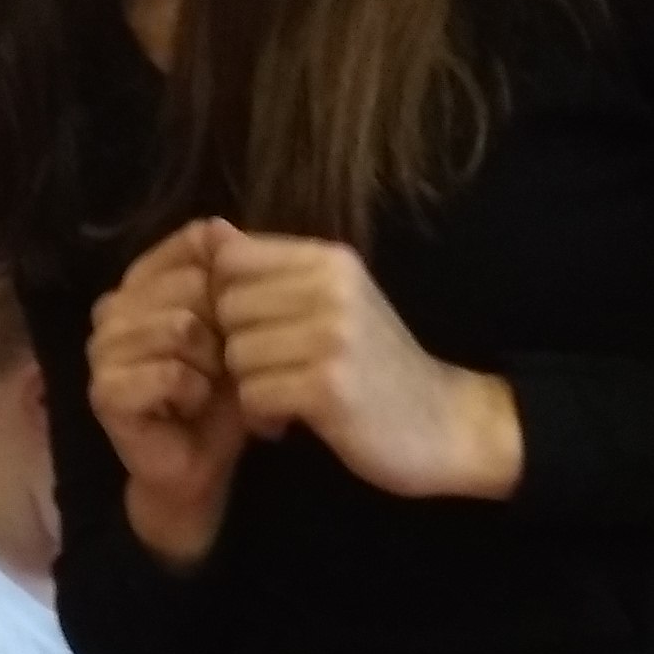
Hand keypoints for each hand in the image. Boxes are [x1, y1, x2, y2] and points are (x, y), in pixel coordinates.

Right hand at [89, 221, 249, 569]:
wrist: (201, 463)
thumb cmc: (222, 393)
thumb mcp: (238, 327)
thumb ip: (230, 277)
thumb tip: (221, 227)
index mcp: (141, 282)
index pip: (190, 245)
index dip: (230, 279)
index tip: (240, 320)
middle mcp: (113, 308)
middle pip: (189, 286)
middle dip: (223, 328)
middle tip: (222, 364)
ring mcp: (102, 350)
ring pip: (180, 328)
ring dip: (210, 364)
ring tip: (208, 387)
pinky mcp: (105, 391)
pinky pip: (169, 372)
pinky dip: (194, 392)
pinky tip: (191, 406)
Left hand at [207, 227, 522, 503]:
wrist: (444, 423)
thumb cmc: (375, 363)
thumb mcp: (331, 301)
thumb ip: (272, 269)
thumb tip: (209, 230)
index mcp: (331, 259)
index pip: (233, 257)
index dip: (226, 297)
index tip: (254, 328)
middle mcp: (332, 288)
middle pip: (226, 307)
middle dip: (238, 347)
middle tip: (271, 371)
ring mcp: (333, 336)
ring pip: (236, 354)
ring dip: (249, 387)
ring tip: (284, 397)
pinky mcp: (328, 386)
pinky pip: (252, 395)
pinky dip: (262, 417)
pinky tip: (287, 421)